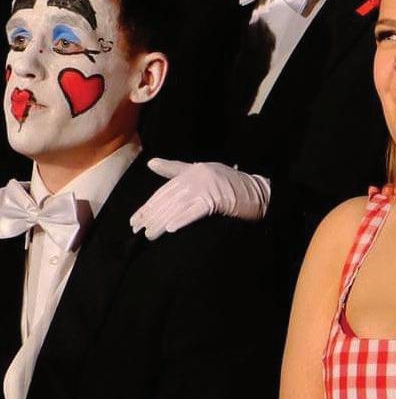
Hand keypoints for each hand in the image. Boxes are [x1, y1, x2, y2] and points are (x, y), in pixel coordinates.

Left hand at [130, 159, 270, 238]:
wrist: (258, 191)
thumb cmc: (230, 184)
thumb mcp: (203, 172)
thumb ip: (176, 170)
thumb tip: (151, 163)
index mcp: (193, 170)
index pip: (165, 190)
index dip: (148, 206)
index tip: (134, 221)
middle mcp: (198, 175)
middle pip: (169, 198)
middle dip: (151, 216)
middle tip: (137, 231)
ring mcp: (208, 186)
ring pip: (178, 206)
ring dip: (161, 222)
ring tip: (149, 235)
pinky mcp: (218, 199)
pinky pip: (195, 211)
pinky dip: (182, 220)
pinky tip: (171, 229)